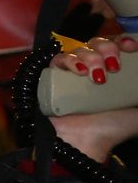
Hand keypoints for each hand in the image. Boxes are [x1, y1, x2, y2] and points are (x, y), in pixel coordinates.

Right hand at [47, 35, 137, 161]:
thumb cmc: (110, 129)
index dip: (122, 41)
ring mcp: (72, 72)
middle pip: (97, 43)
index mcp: (113, 72)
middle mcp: (92, 68)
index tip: (131, 47)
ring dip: (91, 57)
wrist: (84, 141)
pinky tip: (78, 71)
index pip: (116, 46)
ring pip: (79, 49)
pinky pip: (58, 59)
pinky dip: (69, 60)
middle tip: (114, 67)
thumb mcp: (137, 114)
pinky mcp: (52, 76)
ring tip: (97, 77)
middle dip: (107, 49)